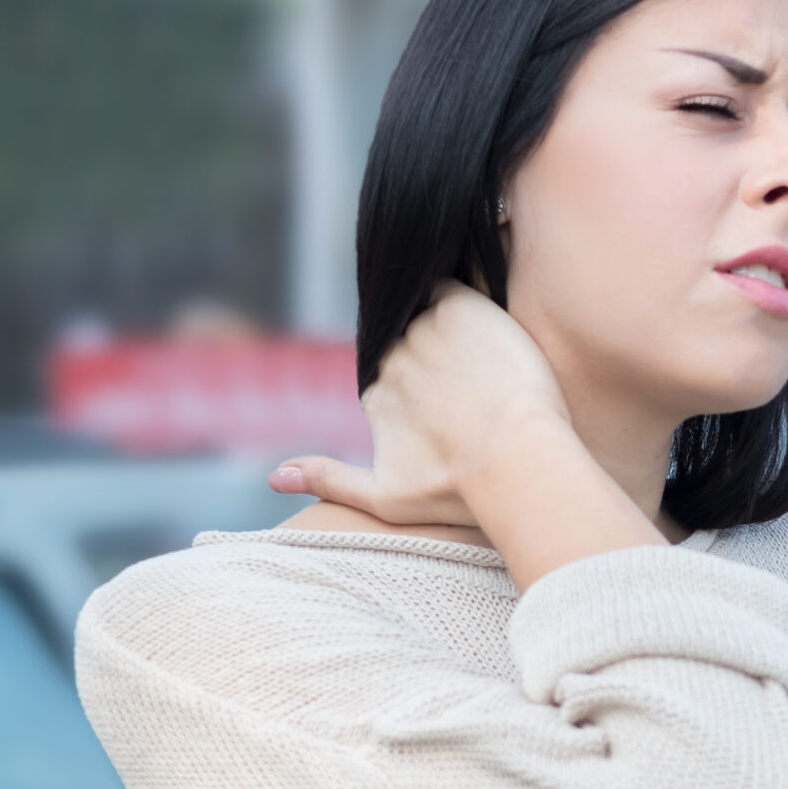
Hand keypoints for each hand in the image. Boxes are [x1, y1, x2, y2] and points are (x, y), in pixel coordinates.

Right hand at [271, 282, 571, 527]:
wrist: (514, 465)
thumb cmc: (457, 492)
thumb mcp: (386, 500)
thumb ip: (331, 482)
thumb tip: (273, 477)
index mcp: (376, 397)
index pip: (397, 378)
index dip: (432, 391)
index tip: (463, 408)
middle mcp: (390, 359)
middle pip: (412, 344)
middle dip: (440, 360)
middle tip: (481, 384)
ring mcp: (421, 330)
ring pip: (431, 315)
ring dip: (454, 331)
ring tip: (489, 361)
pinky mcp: (458, 309)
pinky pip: (451, 288)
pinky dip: (463, 301)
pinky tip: (488, 329)